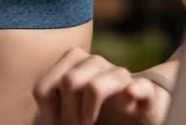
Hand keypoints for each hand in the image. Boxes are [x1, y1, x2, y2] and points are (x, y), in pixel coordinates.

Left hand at [32, 47, 171, 124]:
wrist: (135, 112)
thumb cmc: (98, 113)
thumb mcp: (70, 109)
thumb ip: (55, 108)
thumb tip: (40, 122)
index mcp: (74, 66)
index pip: (44, 87)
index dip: (45, 111)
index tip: (54, 124)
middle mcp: (97, 66)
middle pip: (69, 82)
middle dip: (67, 114)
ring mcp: (122, 78)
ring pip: (95, 86)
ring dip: (86, 112)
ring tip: (89, 124)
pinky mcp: (146, 95)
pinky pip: (142, 86)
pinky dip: (137, 90)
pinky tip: (130, 95)